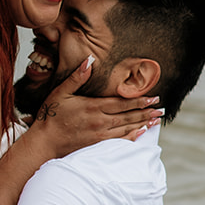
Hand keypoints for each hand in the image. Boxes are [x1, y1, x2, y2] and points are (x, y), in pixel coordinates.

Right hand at [27, 57, 160, 156]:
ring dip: (143, 123)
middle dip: (146, 111)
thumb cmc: (50, 116)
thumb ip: (77, 77)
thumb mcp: (61, 92)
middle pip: (128, 116)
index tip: (153, 97)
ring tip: (156, 120)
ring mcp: (99, 135)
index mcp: (93, 106)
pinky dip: (132, 136)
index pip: (122, 102)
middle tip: (161, 109)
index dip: (139, 100)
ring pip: (126, 128)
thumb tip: (89, 60)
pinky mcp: (97, 145)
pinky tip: (141, 133)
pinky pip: (119, 141)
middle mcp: (99, 121)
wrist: (44, 142)